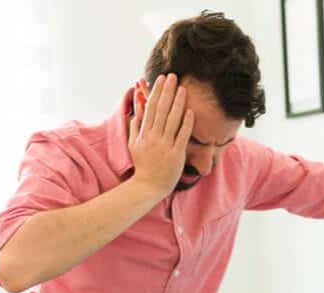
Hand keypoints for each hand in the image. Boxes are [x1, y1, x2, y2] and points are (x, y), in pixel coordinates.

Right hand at [128, 73, 194, 196]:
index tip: (162, 79)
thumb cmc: (143, 165)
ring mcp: (165, 146)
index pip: (151, 108)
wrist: (149, 186)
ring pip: (172, 120)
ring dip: (177, 103)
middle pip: (161, 110)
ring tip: (183, 89)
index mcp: (144, 133)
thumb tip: (137, 110)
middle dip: (167, 92)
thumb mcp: (133, 145)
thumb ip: (135, 127)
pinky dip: (185, 123)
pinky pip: (181, 136)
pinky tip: (190, 111)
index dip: (157, 92)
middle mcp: (153, 137)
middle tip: (173, 76)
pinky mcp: (176, 155)